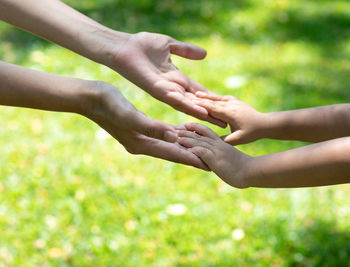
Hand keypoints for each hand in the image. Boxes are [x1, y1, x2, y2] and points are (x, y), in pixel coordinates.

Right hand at [83, 81, 208, 169]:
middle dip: (194, 156)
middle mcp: (144, 144)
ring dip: (188, 146)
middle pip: (175, 152)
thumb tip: (173, 138)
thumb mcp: (130, 116)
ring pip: (171, 143)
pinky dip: (177, 134)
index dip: (192, 160)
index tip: (210, 166)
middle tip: (214, 161)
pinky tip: (188, 132)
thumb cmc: (108, 104)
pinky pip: (165, 133)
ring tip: (205, 149)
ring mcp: (143, 137)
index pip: (173, 154)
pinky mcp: (142, 127)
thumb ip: (152, 127)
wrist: (90, 97)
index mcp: (142, 144)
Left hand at [109, 32, 225, 127]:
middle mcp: (173, 88)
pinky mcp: (158, 90)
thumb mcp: (170, 45)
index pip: (197, 91)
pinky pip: (176, 100)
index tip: (225, 106)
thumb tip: (204, 54)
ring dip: (203, 114)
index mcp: (176, 78)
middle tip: (226, 122)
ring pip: (188, 105)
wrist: (123, 46)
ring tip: (218, 122)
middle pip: (195, 102)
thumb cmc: (142, 45)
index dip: (210, 99)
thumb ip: (186, 51)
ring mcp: (166, 91)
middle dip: (210, 112)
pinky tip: (201, 112)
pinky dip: (189, 106)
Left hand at [177, 123, 251, 187]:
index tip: (186, 125)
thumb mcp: (230, 159)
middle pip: (200, 134)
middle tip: (175, 129)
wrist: (251, 172)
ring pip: (199, 142)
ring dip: (187, 140)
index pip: (207, 132)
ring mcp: (217, 152)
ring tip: (176, 137)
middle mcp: (218, 145)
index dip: (196, 128)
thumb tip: (218, 161)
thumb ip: (222, 157)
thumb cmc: (244, 168)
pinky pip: (202, 152)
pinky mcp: (216, 160)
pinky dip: (194, 150)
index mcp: (221, 144)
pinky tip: (185, 150)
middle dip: (187, 132)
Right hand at [193, 92, 263, 144]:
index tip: (190, 103)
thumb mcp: (238, 139)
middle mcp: (231, 105)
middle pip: (213, 101)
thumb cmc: (252, 133)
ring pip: (218, 98)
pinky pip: (224, 98)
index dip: (200, 105)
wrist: (266, 124)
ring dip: (207, 96)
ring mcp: (235, 102)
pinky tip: (212, 96)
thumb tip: (210, 142)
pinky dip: (216, 97)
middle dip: (201, 99)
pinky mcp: (237, 102)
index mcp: (229, 113)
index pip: (212, 108)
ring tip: (197, 93)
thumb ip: (224, 140)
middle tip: (189, 96)